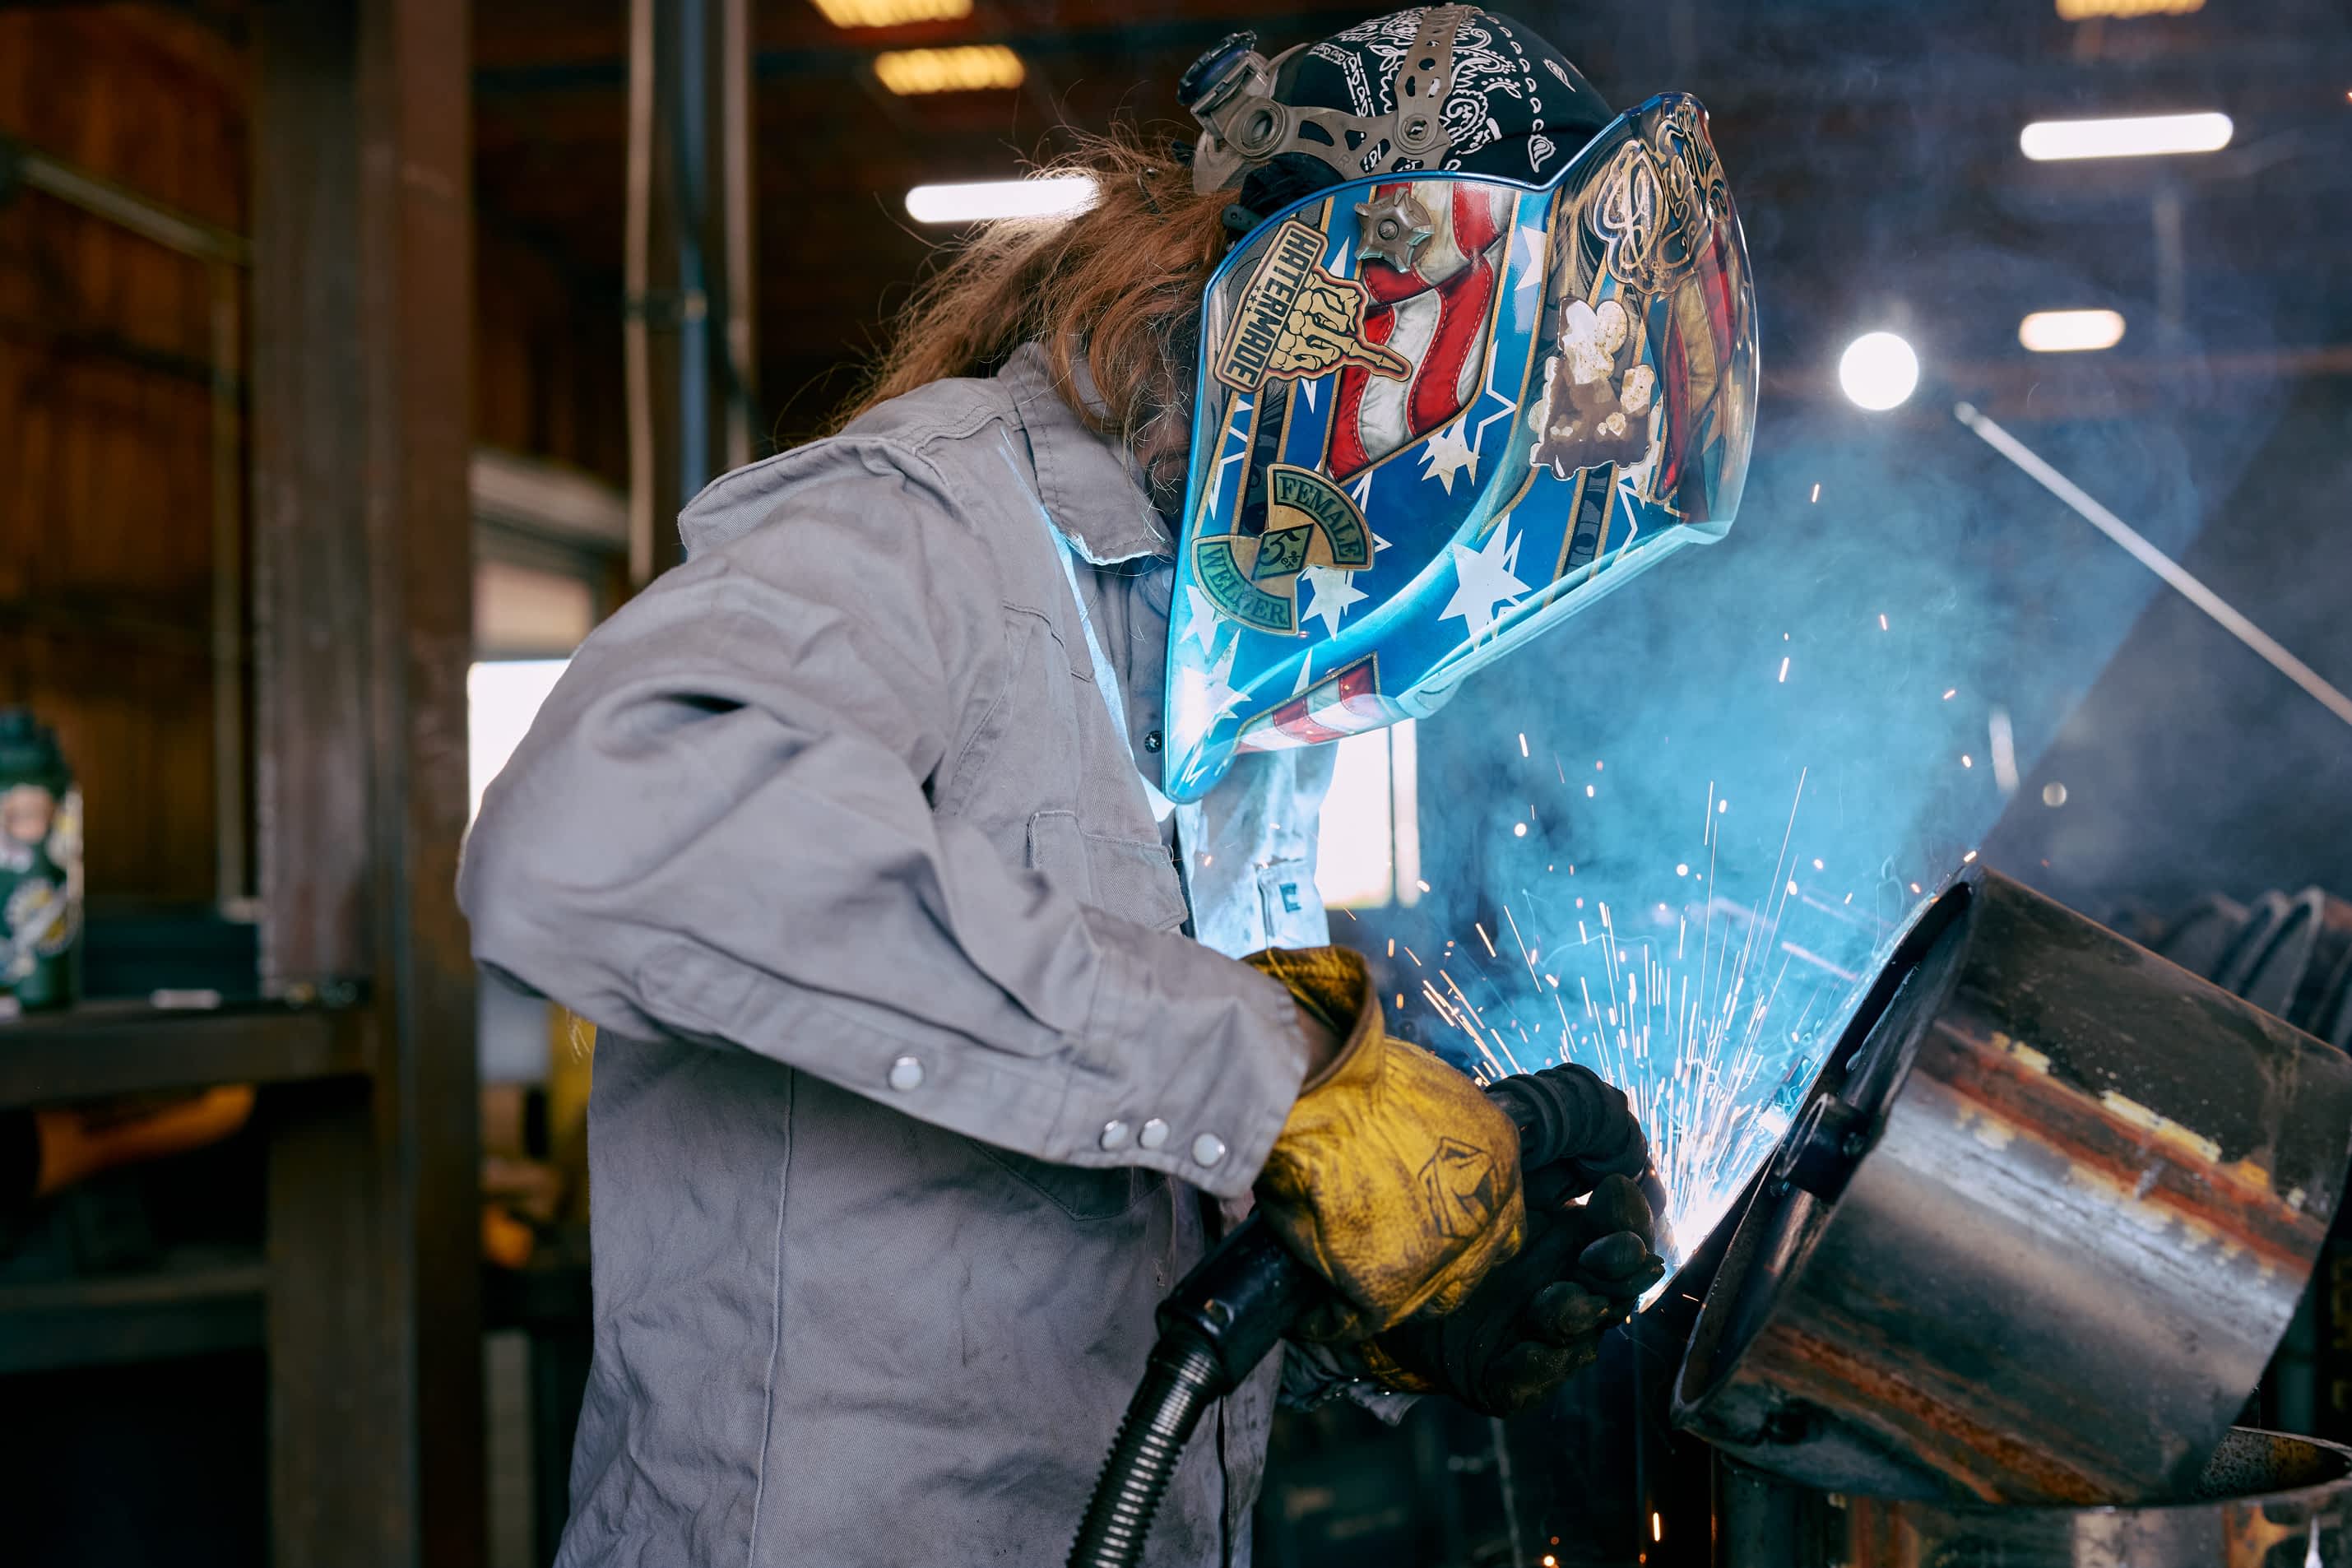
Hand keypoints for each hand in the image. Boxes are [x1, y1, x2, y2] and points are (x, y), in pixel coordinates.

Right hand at [1243, 946, 1523, 1342]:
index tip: (1427, 1227)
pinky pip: (1353, 1320)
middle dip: (1430, 1271)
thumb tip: (1417, 1150)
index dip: (1462, 1228)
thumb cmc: (1352, 1075)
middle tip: (1383, 1263)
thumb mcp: (1429, 1092)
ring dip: (1381, 1295)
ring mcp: (1440, 1255)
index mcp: (1499, 1156)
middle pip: (1468, 1269)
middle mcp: (1483, 1211)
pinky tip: (1310, 1307)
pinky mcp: (1387, 1286)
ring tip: (1341, 1285)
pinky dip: (1327, 1318)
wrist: (1318, 1089)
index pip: (1499, 1218)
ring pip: (1417, 1301)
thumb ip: (1440, 1133)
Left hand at [1354, 1170, 1664, 1415]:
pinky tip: (1529, 1349)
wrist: (1378, 1277)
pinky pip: (1535, 1378)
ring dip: (1575, 1315)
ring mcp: (1545, 1335)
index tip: (1607, 1187)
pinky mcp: (1509, 1376)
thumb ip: (1527, 1146)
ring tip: (1552, 1300)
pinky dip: (1537, 1365)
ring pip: (1586, 1334)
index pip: (1622, 1223)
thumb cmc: (1440, 1216)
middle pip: (1621, 1282)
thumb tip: (1572, 1108)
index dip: (1626, 1210)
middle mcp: (1570, 1285)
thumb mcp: (1485, 1174)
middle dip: (1618, 1267)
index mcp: (1573, 1236)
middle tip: (1595, 1254)